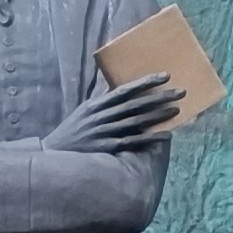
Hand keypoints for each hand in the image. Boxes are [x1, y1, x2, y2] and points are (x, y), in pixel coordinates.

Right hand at [45, 73, 181, 156]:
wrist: (51, 157)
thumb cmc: (71, 133)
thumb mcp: (83, 113)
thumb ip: (101, 101)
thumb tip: (115, 87)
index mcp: (95, 105)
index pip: (125, 90)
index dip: (146, 82)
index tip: (166, 76)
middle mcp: (100, 117)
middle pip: (136, 105)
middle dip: (160, 97)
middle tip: (181, 92)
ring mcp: (103, 133)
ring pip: (137, 122)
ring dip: (158, 116)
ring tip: (177, 110)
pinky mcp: (106, 149)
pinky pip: (133, 142)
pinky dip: (150, 139)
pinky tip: (166, 135)